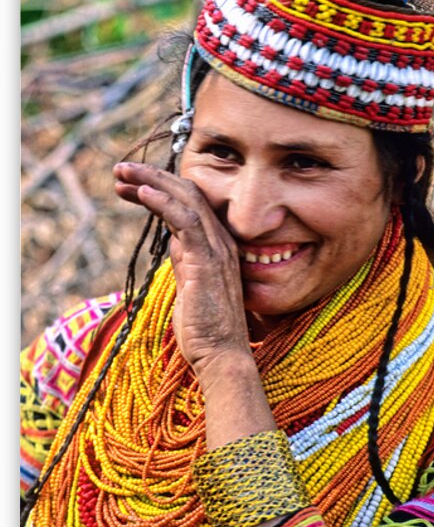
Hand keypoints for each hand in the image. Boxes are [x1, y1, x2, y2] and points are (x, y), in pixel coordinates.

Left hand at [113, 162, 251, 376]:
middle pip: (186, 193)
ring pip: (185, 200)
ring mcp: (215, 249)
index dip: (158, 189)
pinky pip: (185, 221)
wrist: (221, 355)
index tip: (130, 187)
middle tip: (120, 170)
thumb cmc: (204, 329)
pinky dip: (163, 202)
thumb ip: (186, 261)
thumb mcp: (190, 286)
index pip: (188, 204)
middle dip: (151, 177)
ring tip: (122, 173)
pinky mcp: (206, 260)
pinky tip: (142, 192)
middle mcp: (219, 240)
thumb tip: (173, 243)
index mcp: (216, 245)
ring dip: (151, 181)